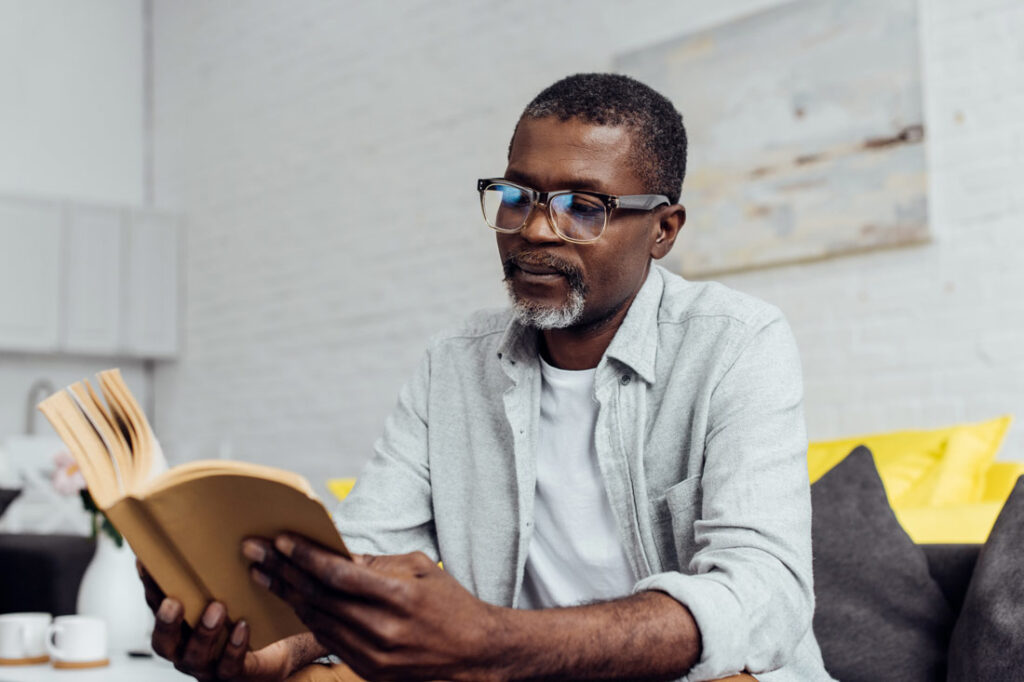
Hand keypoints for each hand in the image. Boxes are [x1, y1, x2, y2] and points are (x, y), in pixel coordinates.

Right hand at [137, 560, 299, 680]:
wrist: (283, 644)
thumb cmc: (248, 611)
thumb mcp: (229, 585)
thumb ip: (212, 564)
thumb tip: (200, 522)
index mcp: (180, 626)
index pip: (157, 606)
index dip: (150, 587)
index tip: (145, 562)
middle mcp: (187, 648)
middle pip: (163, 643)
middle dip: (167, 623)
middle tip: (174, 601)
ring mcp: (209, 665)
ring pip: (196, 656)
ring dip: (204, 632)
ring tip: (218, 607)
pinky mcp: (235, 674)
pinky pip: (230, 666)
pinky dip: (235, 647)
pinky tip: (243, 626)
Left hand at [242, 536, 509, 681]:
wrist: (475, 653)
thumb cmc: (451, 604)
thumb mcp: (420, 569)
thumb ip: (377, 562)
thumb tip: (336, 552)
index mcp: (398, 596)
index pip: (338, 573)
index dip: (304, 555)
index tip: (280, 540)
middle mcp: (382, 629)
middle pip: (318, 596)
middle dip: (282, 571)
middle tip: (254, 552)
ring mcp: (373, 655)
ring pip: (317, 620)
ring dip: (287, 595)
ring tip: (263, 574)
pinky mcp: (369, 671)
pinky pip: (328, 640)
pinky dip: (307, 617)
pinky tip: (292, 600)